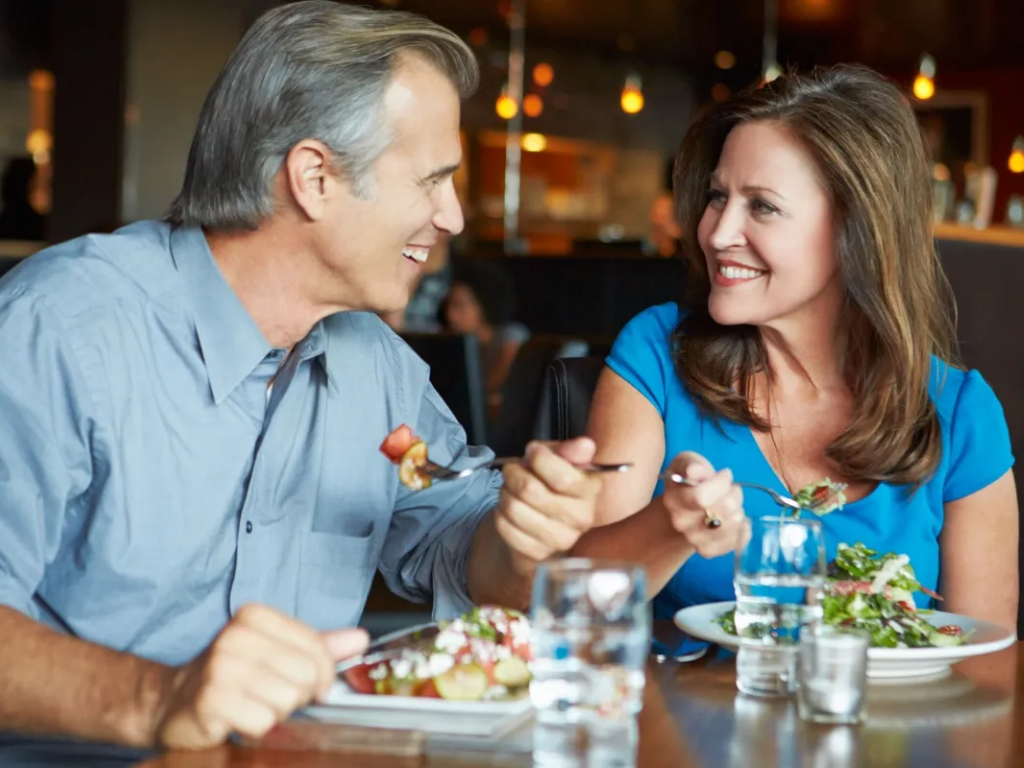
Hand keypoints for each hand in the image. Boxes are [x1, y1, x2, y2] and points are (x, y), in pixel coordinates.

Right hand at [153, 604, 367, 749]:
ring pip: (287, 700)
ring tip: (252, 704)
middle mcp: (235, 636)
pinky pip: (263, 722)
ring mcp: (221, 668)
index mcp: (255, 616)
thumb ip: (319, 646)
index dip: (323, 674)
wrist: (174, 701)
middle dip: (295, 695)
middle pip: (305, 675)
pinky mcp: (211, 700)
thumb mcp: (277, 651)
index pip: (317, 647)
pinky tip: (238, 718)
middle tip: (269, 694)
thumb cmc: (233, 675)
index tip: (312, 684)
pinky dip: (257, 727)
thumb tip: (361, 639)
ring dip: (275, 712)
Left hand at [494, 437, 602, 572]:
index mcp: (591, 490)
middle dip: (514, 474)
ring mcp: (561, 539)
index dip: (538, 458)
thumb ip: (568, 450)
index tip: (532, 451)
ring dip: (505, 493)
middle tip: (514, 471)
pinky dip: (500, 514)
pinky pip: (505, 526)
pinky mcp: (538, 555)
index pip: (562, 477)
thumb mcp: (558, 459)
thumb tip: (584, 445)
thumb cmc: (549, 485)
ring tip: (511, 491)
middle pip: (530, 490)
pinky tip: (510, 512)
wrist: (539, 524)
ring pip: (513, 507)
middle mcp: (582, 518)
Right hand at [661, 452, 743, 558]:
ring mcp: (694, 540)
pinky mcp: (708, 551)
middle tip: (730, 490)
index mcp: (673, 500)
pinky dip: (742, 528)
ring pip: (731, 526)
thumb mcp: (687, 463)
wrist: (685, 507)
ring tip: (732, 504)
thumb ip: (692, 464)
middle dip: (733, 496)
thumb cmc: (690, 480)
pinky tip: (736, 518)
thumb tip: (696, 471)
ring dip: (739, 511)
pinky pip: (736, 541)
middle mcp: (681, 523)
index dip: (721, 484)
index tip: (725, 475)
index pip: (702, 497)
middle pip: (721, 512)